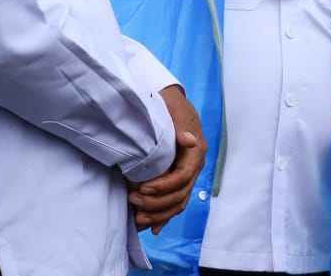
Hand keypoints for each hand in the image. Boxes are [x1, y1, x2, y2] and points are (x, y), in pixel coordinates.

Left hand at [127, 84, 205, 233]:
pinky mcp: (178, 178)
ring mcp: (188, 173)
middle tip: (133, 201)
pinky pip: (175, 202)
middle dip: (157, 203)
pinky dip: (164, 216)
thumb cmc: (169, 103)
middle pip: (181, 193)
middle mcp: (195, 164)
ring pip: (178, 201)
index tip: (142, 189)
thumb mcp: (174, 107)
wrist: (168, 102)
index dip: (164, 186)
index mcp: (196, 150)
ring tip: (138, 219)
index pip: (183, 176)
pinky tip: (152, 228)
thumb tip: (190, 141)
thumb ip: (181, 123)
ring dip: (160, 214)